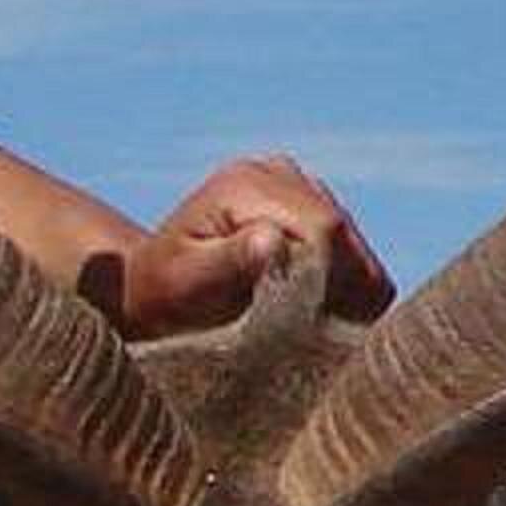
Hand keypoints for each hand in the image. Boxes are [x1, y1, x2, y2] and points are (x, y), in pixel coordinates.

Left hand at [97, 153, 394, 335]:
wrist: (153, 286)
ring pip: (351, 240)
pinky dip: (341, 280)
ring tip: (308, 324)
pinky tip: (313, 308)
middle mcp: (275, 171)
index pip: (322, 226)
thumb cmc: (164, 293)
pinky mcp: (306, 203)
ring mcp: (294, 183)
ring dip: (343, 285)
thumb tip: (274, 239)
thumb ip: (229, 260)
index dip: (330, 278)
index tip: (311, 325)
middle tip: (313, 334)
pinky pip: (347, 244)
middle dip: (338, 284)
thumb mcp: (186, 281)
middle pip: (343, 230)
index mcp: (245, 183)